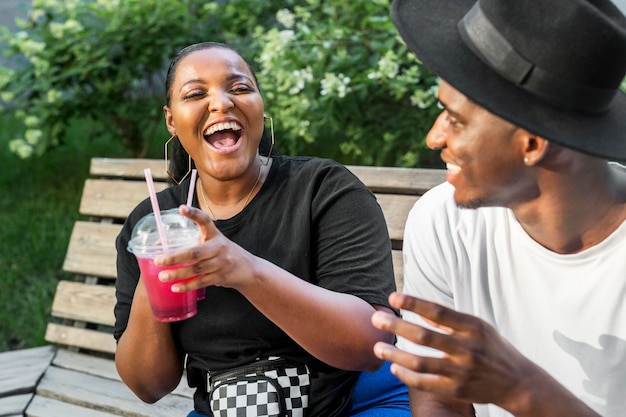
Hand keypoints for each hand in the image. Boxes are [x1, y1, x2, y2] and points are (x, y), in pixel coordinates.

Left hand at [153, 205, 257, 291]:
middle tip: (158, 260)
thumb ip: (192, 243)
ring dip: (178, 274)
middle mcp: (219, 247)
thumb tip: (160, 246)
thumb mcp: (212, 243)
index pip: (205, 220)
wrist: (248, 269)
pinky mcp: (221, 277)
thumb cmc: (223, 253)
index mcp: (215, 234)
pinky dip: (188, 286)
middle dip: (175, 257)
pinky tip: (176, 288)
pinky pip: (202, 282)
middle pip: (195, 252)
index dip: (194, 214)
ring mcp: (221, 263)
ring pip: (197, 269)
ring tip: (163, 276)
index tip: (182, 208)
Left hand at [371, 292, 538, 411]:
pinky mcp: (457, 390)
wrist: (517, 382)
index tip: (393, 297)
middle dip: (397, 327)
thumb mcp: (478, 328)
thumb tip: (421, 311)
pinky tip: (393, 368)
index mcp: (472, 328)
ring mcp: (462, 372)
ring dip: (395, 355)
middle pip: (424, 336)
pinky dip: (407, 376)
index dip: (414, 303)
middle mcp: (467, 349)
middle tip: (376, 320)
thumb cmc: (493, 348)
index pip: (438, 312)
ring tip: (377, 347)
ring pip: (421, 363)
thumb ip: (450, 321)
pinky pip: (425, 383)